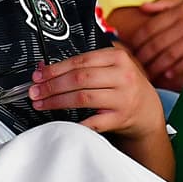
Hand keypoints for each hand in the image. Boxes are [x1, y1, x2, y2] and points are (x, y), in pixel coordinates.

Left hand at [28, 46, 164, 139]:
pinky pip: (93, 121)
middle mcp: (123, 77)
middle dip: (52, 85)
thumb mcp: (112, 68)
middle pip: (79, 78)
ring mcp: (122, 98)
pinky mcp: (120, 118)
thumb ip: (86, 66)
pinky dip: (75, 122)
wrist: (147, 110)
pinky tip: (62, 122)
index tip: (39, 76)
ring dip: (57, 101)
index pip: (81, 61)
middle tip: (35, 91)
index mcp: (118, 58)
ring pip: (82, 97)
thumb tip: (46, 69)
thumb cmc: (124, 87)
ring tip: (42, 104)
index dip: (55, 69)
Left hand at [123, 0, 182, 89]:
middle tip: (137, 66)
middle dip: (144, 57)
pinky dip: (175, 69)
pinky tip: (167, 75)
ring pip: (169, 55)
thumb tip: (142, 7)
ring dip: (156, 66)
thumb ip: (164, 4)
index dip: (137, 41)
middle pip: (157, 43)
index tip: (130, 50)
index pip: (150, 28)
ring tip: (149, 74)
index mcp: (179, 11)